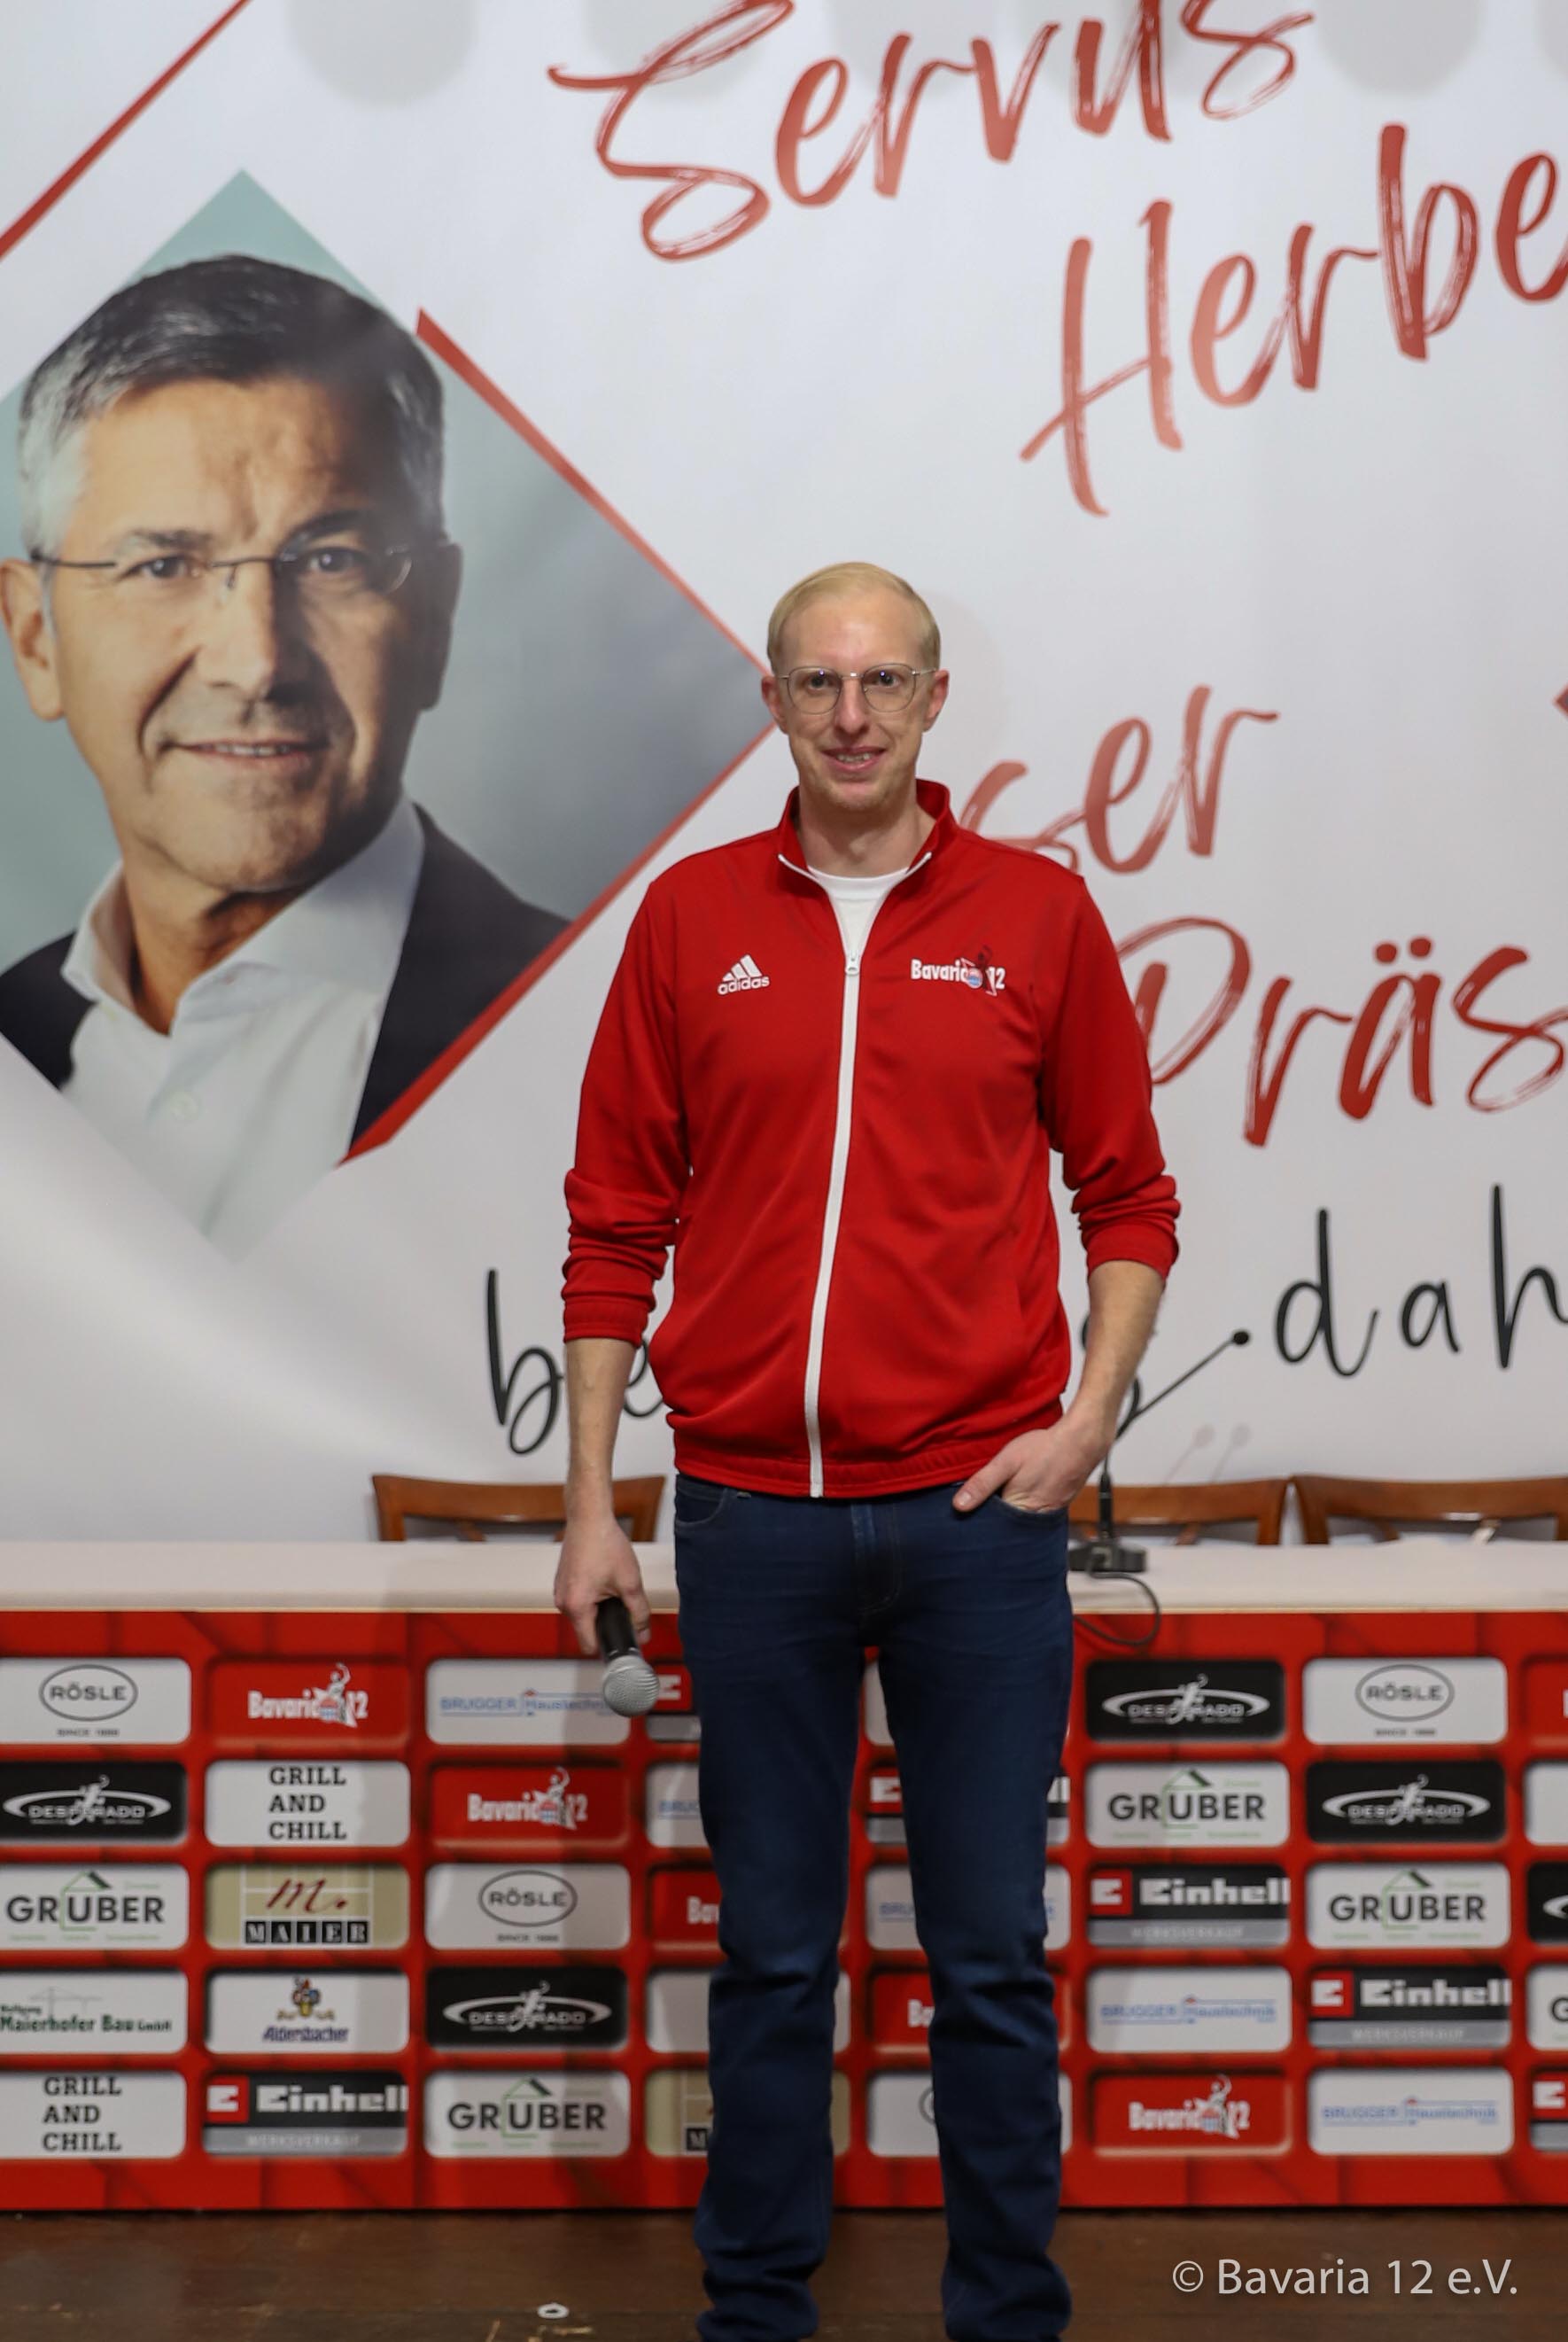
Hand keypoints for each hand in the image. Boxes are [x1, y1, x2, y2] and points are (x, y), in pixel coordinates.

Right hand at [554, 1510, 651, 1656]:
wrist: (589, 1518)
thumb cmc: (604, 1544)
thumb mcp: (630, 1582)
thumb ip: (639, 1613)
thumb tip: (643, 1633)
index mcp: (577, 1607)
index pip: (590, 1646)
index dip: (609, 1644)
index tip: (622, 1638)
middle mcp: (563, 1602)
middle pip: (587, 1629)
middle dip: (606, 1621)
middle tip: (623, 1603)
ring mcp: (560, 1591)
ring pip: (583, 1614)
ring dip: (599, 1607)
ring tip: (613, 1587)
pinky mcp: (562, 1581)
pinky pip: (578, 1600)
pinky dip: (591, 1596)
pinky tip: (603, 1579)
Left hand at [952, 1411, 1113, 1514]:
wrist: (1081, 1442)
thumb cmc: (1045, 1449)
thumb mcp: (1006, 1462)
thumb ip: (983, 1484)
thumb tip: (959, 1506)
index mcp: (1018, 1510)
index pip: (991, 1526)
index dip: (977, 1517)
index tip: (967, 1511)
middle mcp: (1033, 1518)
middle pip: (1005, 1526)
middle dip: (993, 1517)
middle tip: (984, 1500)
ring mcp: (1046, 1514)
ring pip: (1019, 1519)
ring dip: (1009, 1510)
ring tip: (1004, 1493)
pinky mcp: (1055, 1506)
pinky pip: (1033, 1512)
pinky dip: (1024, 1504)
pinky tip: (1021, 1490)